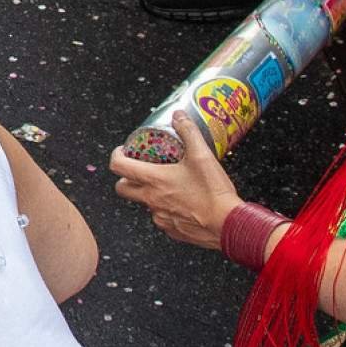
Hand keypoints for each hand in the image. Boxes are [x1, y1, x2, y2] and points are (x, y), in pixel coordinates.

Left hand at [110, 113, 242, 251]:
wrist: (229, 225)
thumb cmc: (213, 193)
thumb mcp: (202, 155)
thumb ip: (188, 131)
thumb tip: (178, 116)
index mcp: (154, 180)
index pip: (118, 166)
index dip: (116, 155)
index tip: (124, 151)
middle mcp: (152, 200)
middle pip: (122, 188)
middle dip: (126, 177)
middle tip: (139, 168)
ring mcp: (161, 217)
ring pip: (143, 204)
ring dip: (148, 194)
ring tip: (166, 184)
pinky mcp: (172, 230)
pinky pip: (161, 218)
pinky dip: (165, 209)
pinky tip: (181, 202)